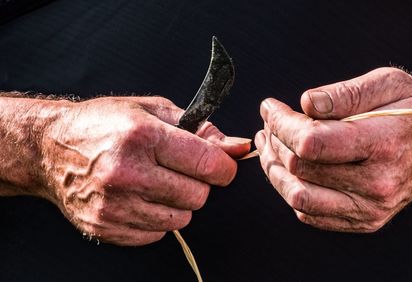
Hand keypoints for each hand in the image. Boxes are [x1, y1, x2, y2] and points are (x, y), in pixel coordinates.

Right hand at [40, 96, 249, 244]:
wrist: (49, 150)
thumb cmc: (104, 124)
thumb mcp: (152, 111)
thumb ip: (200, 129)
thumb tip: (237, 147)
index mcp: (142, 136)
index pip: (207, 164)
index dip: (224, 167)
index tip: (222, 166)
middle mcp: (127, 172)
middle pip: (198, 195)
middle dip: (199, 183)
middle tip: (180, 170)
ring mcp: (114, 205)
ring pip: (181, 218)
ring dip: (179, 202)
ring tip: (158, 183)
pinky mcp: (106, 227)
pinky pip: (157, 233)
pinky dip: (157, 218)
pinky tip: (141, 198)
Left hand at [255, 67, 411, 231]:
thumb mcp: (388, 83)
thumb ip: (345, 93)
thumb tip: (305, 103)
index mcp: (383, 144)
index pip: (312, 142)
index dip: (281, 124)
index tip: (269, 108)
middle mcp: (377, 184)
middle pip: (301, 168)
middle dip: (274, 142)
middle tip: (269, 124)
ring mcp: (371, 207)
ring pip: (299, 197)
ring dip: (275, 170)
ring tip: (269, 146)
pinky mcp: (365, 220)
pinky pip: (311, 214)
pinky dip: (292, 190)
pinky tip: (290, 169)